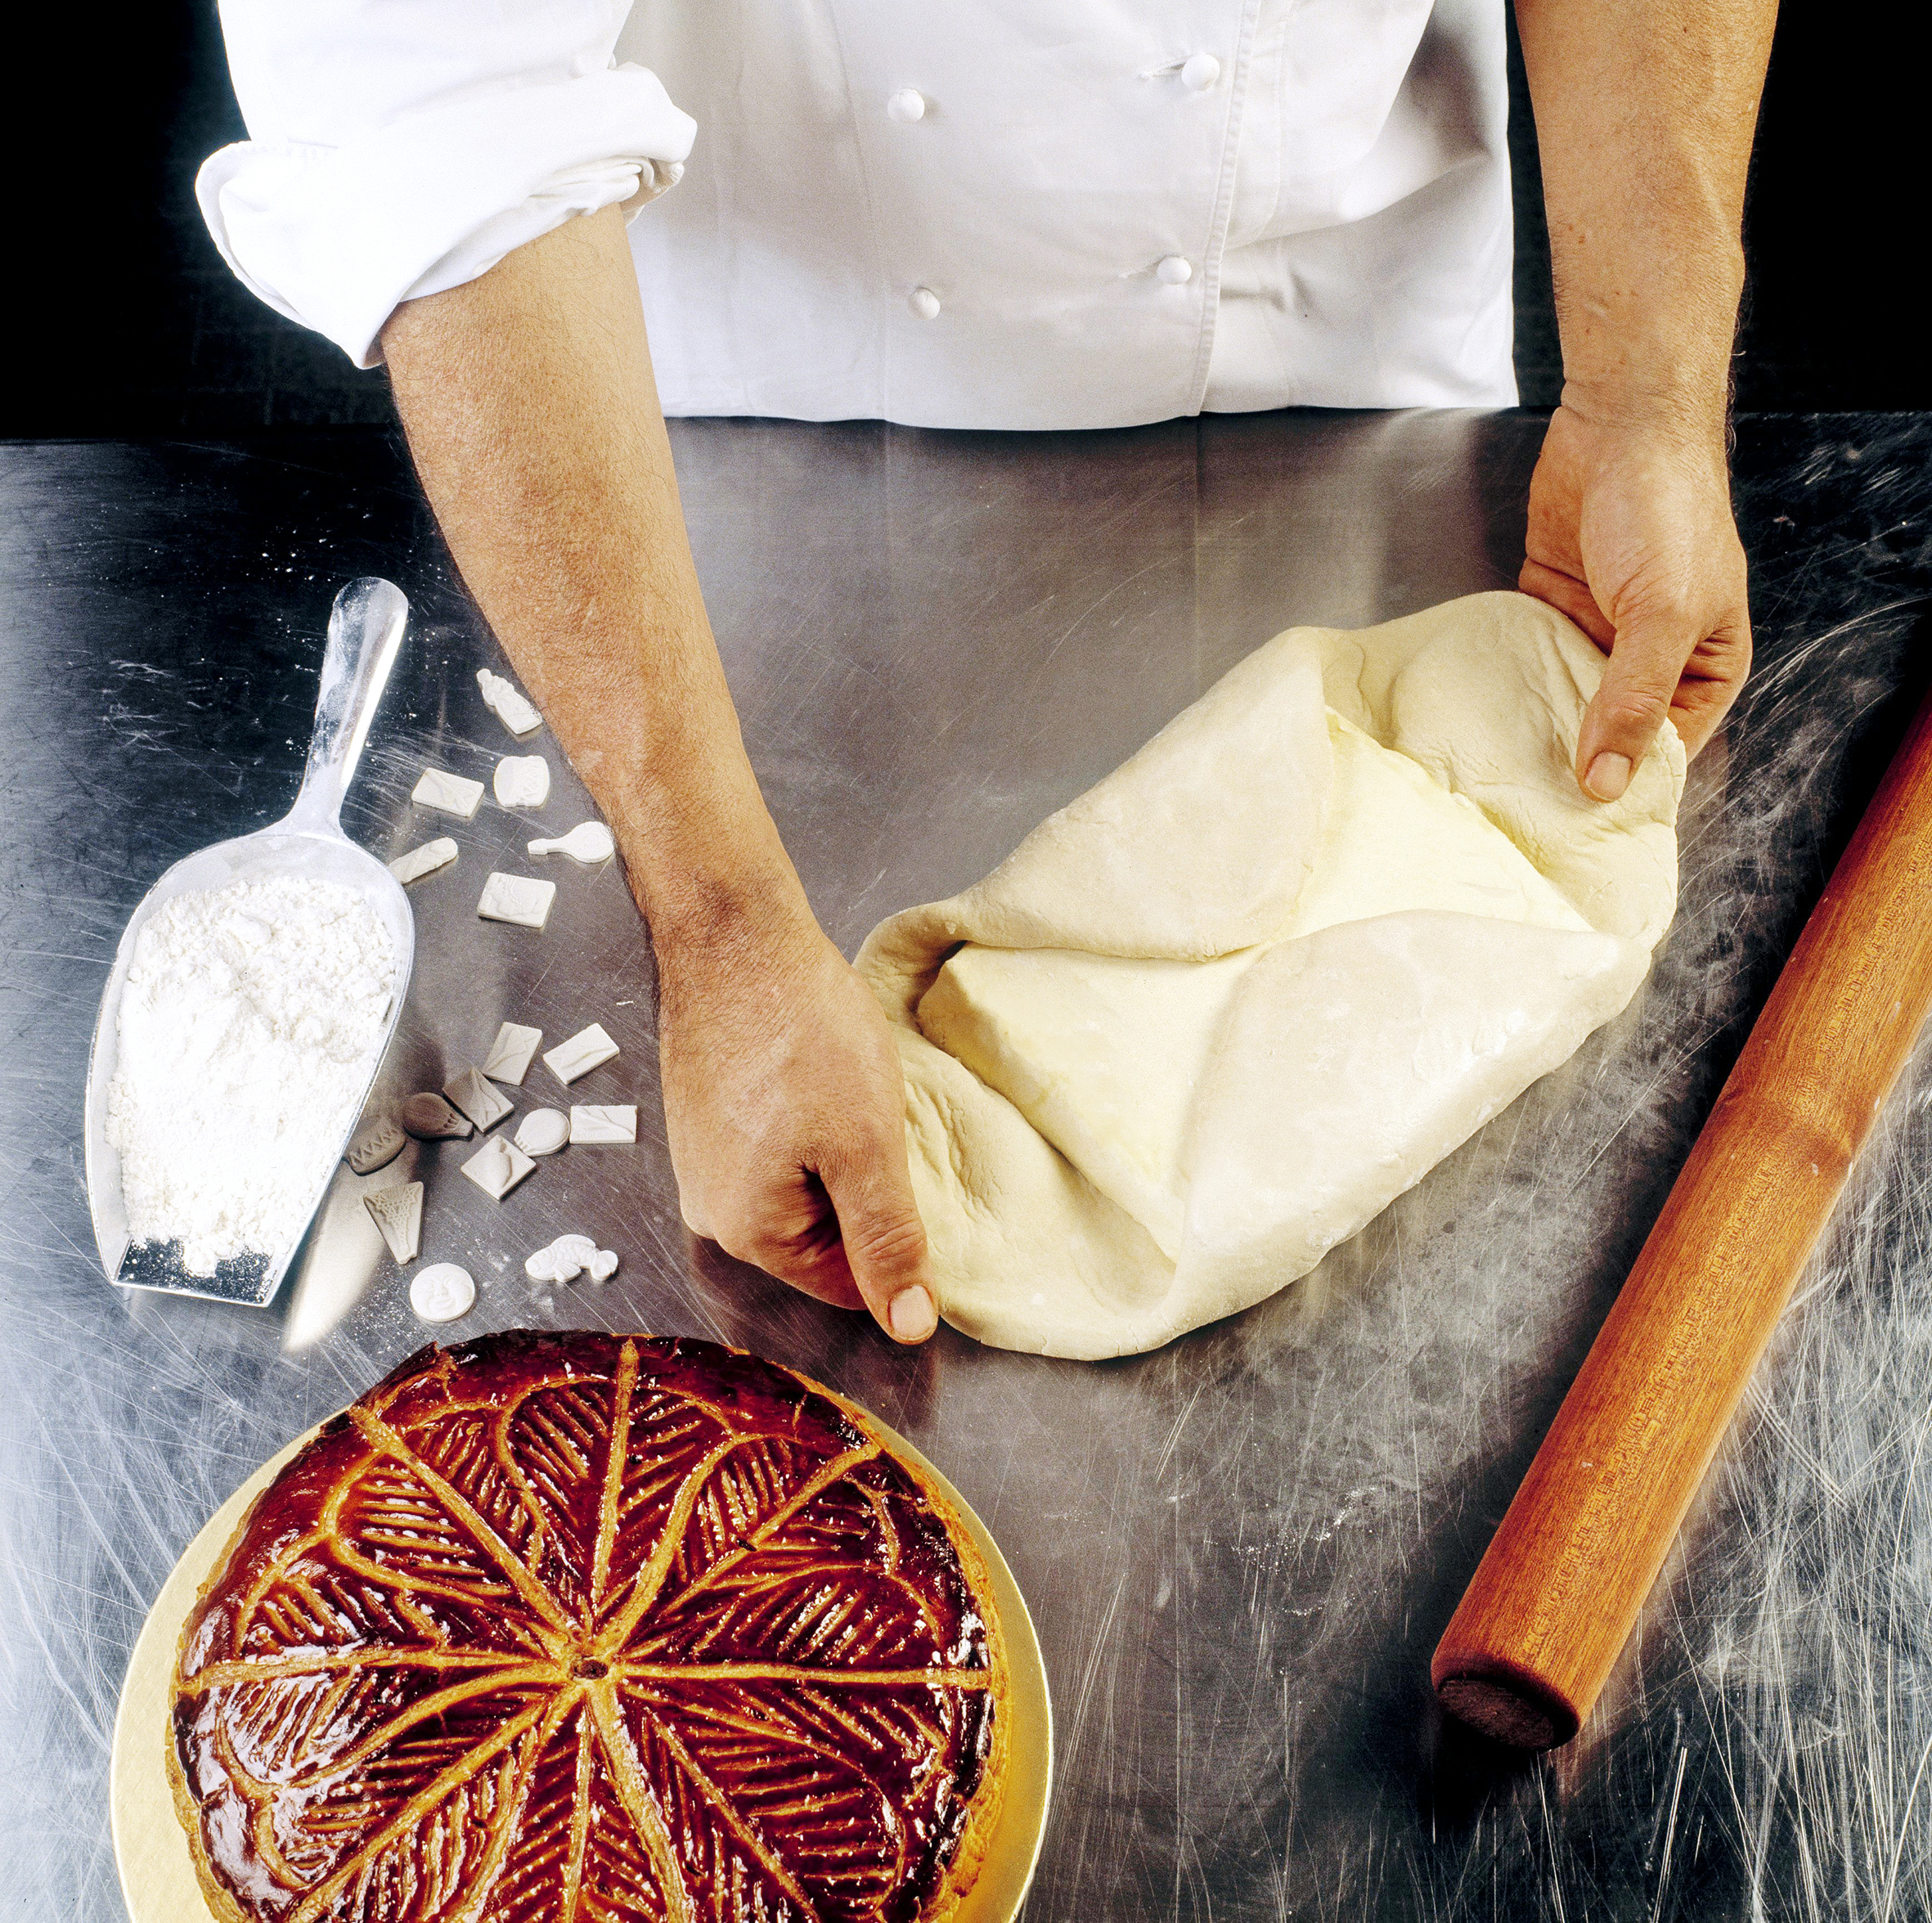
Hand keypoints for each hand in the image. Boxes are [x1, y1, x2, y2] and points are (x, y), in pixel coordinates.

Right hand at [655, 903, 938, 1343]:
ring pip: (801, 1188)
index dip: (898, 1245)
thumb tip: (908, 1327)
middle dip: (864, 1194)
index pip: (846, 1283)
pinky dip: (810, 1124)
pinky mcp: (708, 1117)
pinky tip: (822, 1079)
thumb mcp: (864, 1145)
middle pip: (821, 1237)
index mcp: (746, 1231)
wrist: (734, 934)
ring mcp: (703, 1161)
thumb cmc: (798, 1031)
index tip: (921, 1187)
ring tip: (852, 1097)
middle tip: (885, 1128)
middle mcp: (711, 1208)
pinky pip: (776, 1150)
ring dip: (839, 1155)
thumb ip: (887, 1240)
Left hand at [1519, 401, 1751, 799]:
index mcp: (1704, 671)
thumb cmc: (1667, 511)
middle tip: (1518, 813)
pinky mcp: (1553, 612)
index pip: (1666, 754)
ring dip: (1532, 732)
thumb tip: (1608, 784)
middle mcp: (1652, 663)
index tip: (1576, 829)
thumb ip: (1633, 701)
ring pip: (1563, 704)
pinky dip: (1506, 687)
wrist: (1620, 426)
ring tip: (1488, 778)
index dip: (1626, 789)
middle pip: (1609, 737)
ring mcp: (1600, 637)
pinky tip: (1475, 719)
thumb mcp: (1662, 615)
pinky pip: (1528, 664)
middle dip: (1570, 767)